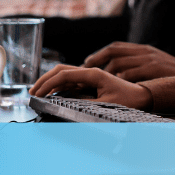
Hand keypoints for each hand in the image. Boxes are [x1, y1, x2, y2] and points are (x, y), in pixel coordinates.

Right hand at [30, 64, 150, 108]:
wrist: (142, 96)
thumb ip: (85, 103)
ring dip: (50, 82)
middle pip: (61, 70)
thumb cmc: (128, 99)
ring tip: (39, 93)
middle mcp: (90, 72)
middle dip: (45, 80)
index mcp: (93, 74)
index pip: (64, 74)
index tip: (38, 94)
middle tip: (32, 92)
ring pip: (64, 74)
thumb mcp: (106, 104)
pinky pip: (71, 81)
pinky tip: (52, 94)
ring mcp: (90, 76)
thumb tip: (65, 103)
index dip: (48, 84)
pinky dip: (59, 86)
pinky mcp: (91, 82)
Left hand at [82, 42, 174, 81]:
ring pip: (119, 64)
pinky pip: (130, 76)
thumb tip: (119, 72)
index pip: (116, 47)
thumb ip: (140, 63)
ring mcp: (149, 60)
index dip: (100, 54)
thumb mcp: (156, 62)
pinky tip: (116, 89)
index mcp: (143, 49)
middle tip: (86, 71)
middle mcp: (144, 52)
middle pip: (113, 52)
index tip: (88, 62)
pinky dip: (120, 82)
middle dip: (97, 61)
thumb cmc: (173, 74)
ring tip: (99, 84)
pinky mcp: (153, 70)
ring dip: (107, 74)